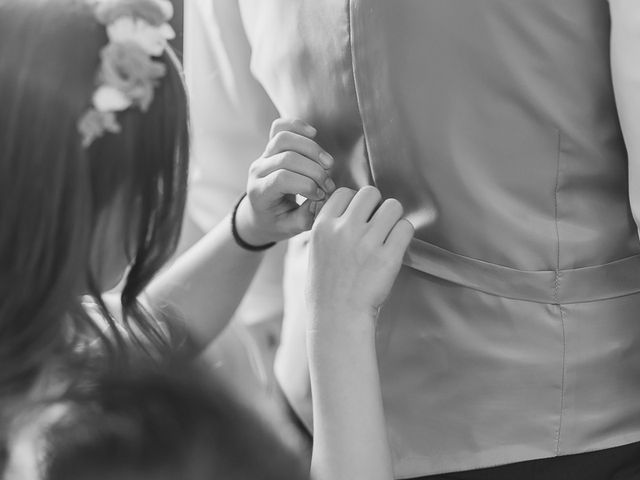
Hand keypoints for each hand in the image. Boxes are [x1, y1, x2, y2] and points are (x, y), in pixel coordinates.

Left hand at [235, 118, 335, 244]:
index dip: (306, 185)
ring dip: (311, 148)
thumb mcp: (289, 228)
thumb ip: (306, 218)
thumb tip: (323, 200)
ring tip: (328, 164)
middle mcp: (258, 171)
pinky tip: (313, 134)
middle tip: (329, 185)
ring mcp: (263, 156)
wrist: (260, 214)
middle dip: (314, 170)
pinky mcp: (270, 147)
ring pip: (283, 138)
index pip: (282, 179)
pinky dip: (297, 125)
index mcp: (259, 193)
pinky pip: (279, 127)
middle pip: (287, 158)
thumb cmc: (276, 222)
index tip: (321, 196)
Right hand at [307, 186, 413, 330]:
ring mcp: (367, 242)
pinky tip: (395, 247)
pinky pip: (406, 227)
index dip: (354, 203)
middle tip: (377, 225)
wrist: (337, 318)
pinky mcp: (388, 257)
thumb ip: (329, 228)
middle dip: (376, 206)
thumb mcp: (314, 251)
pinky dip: (404, 234)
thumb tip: (348, 211)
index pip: (345, 192)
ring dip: (393, 219)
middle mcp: (344, 229)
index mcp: (323, 226)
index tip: (358, 218)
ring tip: (388, 236)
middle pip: (371, 193)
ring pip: (393, 206)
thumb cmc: (325, 289)